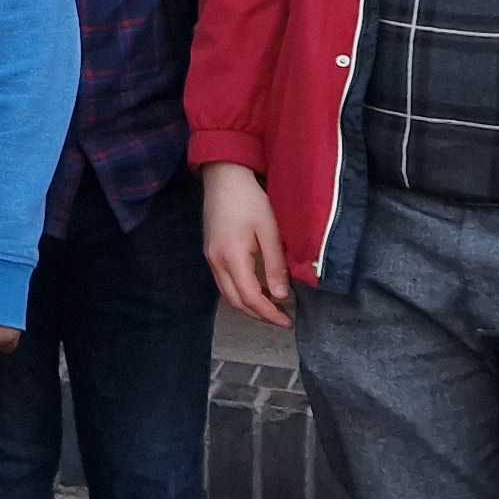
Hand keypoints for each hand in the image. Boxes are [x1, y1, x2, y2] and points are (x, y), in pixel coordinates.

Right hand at [203, 163, 289, 327]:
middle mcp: (216, 262)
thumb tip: (281, 296)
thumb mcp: (269, 230)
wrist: (223, 177)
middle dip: (259, 315)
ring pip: (228, 294)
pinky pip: (224, 282)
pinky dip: (241, 292)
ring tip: (272, 308)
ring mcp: (210, 258)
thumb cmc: (249, 199)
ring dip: (249, 305)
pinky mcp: (210, 252)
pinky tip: (257, 289)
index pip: (250, 297)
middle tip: (282, 319)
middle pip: (236, 301)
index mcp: (232, 257)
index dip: (269, 313)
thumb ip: (275, 265)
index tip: (288, 322)